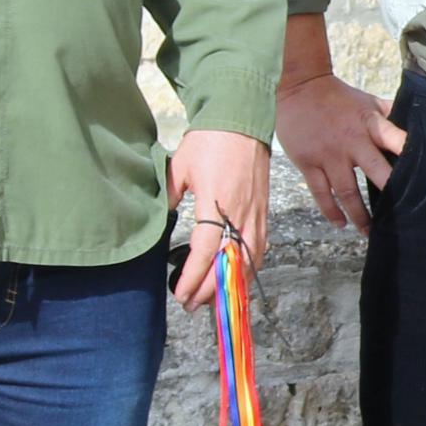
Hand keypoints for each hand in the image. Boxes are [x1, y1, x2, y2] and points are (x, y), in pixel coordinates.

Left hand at [169, 129, 270, 306]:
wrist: (241, 120)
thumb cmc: (208, 142)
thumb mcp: (178, 168)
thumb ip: (169, 197)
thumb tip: (162, 219)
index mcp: (217, 203)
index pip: (206, 252)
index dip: (194, 277)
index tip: (181, 294)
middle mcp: (241, 213)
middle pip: (230, 263)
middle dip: (211, 289)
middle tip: (192, 304)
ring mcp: (256, 214)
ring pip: (249, 260)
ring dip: (232, 283)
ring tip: (214, 299)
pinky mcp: (264, 211)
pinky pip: (259, 248)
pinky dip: (249, 268)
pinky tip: (238, 277)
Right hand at [277, 68, 404, 232]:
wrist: (299, 87)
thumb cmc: (339, 97)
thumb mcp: (368, 102)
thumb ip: (391, 115)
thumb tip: (419, 123)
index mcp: (371, 125)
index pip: (396, 140)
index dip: (410, 156)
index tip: (424, 178)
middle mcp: (351, 141)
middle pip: (375, 172)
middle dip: (389, 195)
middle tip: (400, 218)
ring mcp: (328, 154)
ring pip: (347, 191)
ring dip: (359, 215)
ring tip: (370, 231)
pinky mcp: (307, 162)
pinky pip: (321, 192)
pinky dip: (331, 211)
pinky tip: (340, 223)